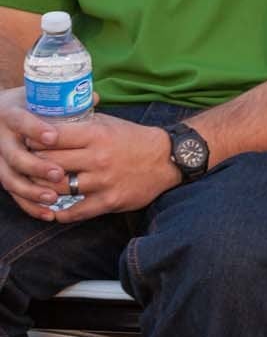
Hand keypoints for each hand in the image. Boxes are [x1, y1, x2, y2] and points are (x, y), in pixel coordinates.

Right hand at [0, 87, 68, 218]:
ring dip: (31, 190)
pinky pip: (13, 193)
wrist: (2, 113)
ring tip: (53, 197)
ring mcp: (0, 158)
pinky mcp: (4, 173)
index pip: (20, 121)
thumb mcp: (40, 97)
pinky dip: (28, 205)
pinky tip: (47, 213)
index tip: (53, 137)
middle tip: (59, 173)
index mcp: (11, 113)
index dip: (35, 129)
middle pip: (15, 155)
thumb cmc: (30, 104)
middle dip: (36, 166)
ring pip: (10, 178)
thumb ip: (66, 100)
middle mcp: (2, 137)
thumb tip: (96, 97)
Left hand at [30, 111, 178, 222]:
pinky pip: (76, 212)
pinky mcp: (109, 201)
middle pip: (49, 164)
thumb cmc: (135, 139)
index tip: (28, 143)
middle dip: (33, 165)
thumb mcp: (110, 123)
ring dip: (43, 189)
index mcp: (97, 135)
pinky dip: (61, 213)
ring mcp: (103, 181)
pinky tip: (54, 210)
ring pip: (57, 188)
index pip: (52, 136)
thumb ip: (82, 123)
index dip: (35, 140)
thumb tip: (51, 122)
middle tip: (27, 166)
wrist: (168, 159)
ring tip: (38, 186)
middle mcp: (98, 158)